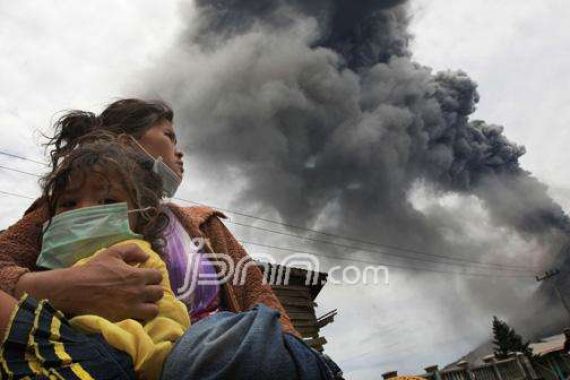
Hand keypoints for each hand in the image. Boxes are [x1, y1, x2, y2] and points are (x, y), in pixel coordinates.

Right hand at [16, 244, 163, 320]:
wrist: (74, 290)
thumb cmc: (93, 270)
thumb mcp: (112, 253)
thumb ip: (132, 250)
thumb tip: (146, 257)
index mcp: (136, 275)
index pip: (158, 276)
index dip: (153, 276)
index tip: (146, 277)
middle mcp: (138, 292)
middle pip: (159, 293)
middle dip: (154, 290)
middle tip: (145, 290)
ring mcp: (132, 307)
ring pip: (154, 310)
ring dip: (150, 306)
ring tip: (143, 303)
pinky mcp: (123, 319)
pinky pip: (142, 321)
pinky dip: (141, 317)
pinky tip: (134, 312)